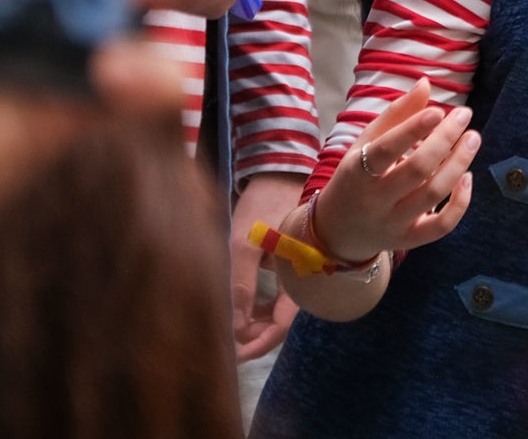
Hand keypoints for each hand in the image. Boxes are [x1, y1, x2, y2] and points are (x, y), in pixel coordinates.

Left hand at [230, 174, 304, 358]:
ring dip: (252, 319)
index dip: (260, 343)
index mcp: (301, 274)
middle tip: (225, 342)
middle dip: (253, 334)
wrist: (275, 172)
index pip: (282, 323)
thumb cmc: (263, 205)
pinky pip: (271, 293)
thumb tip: (234, 327)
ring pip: (274, 307)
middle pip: (279, 319)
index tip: (235, 355)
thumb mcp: (245, 244)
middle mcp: (301, 276)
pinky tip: (238, 305)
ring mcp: (293, 270)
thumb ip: (241, 285)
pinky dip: (254, 303)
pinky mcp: (285, 263)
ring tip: (227, 326)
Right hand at [294, 79, 479, 269]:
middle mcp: (374, 202)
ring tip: (472, 138)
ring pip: (433, 195)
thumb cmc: (355, 178)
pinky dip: (460, 203)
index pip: (385, 150)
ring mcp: (393, 224)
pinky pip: (441, 226)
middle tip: (464, 115)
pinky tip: (468, 176)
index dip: (412, 129)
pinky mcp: (409, 240)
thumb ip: (395, 115)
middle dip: (445, 140)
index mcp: (356, 172)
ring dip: (459, 164)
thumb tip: (426, 83)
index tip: (438, 110)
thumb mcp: (364, 145)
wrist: (337, 232)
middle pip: (416, 171)